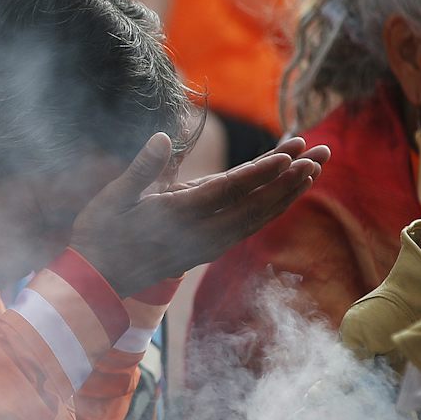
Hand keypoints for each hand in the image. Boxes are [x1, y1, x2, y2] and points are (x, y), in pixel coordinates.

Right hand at [70, 132, 327, 292]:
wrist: (98, 282)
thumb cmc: (99, 234)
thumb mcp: (112, 198)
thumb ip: (141, 168)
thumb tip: (162, 137)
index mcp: (178, 215)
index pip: (229, 191)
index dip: (262, 173)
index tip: (291, 155)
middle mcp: (201, 232)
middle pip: (257, 205)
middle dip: (292, 178)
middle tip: (322, 152)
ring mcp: (208, 244)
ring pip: (259, 218)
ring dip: (290, 193)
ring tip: (316, 167)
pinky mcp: (209, 248)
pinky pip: (249, 226)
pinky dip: (273, 207)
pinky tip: (287, 192)